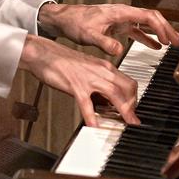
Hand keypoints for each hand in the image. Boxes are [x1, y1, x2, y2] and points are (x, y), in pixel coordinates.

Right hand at [19, 34, 139, 126]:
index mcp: (105, 66)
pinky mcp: (75, 85)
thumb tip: (105, 101)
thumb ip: (99, 83)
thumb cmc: (63, 61)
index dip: (134, 98)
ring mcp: (89, 78)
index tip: (133, 109)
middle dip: (134, 105)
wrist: (44, 52)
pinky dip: (92, 117)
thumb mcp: (88, 69)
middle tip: (133, 120)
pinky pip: (87, 103)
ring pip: (114, 93)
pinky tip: (94, 126)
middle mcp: (101, 70)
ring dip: (124, 110)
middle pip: (127, 87)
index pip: (128, 82)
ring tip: (127, 124)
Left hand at [38, 3, 178, 55]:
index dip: (161, 27)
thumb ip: (104, 42)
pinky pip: (138, 31)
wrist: (64, 19)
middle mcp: (124, 13)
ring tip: (173, 44)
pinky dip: (148, 38)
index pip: (148, 16)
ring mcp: (122, 19)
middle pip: (152, 18)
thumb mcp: (89, 35)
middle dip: (167, 29)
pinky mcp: (118, 26)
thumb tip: (118, 50)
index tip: (169, 39)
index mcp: (120, 12)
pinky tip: (155, 46)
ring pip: (147, 24)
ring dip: (160, 33)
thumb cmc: (75, 22)